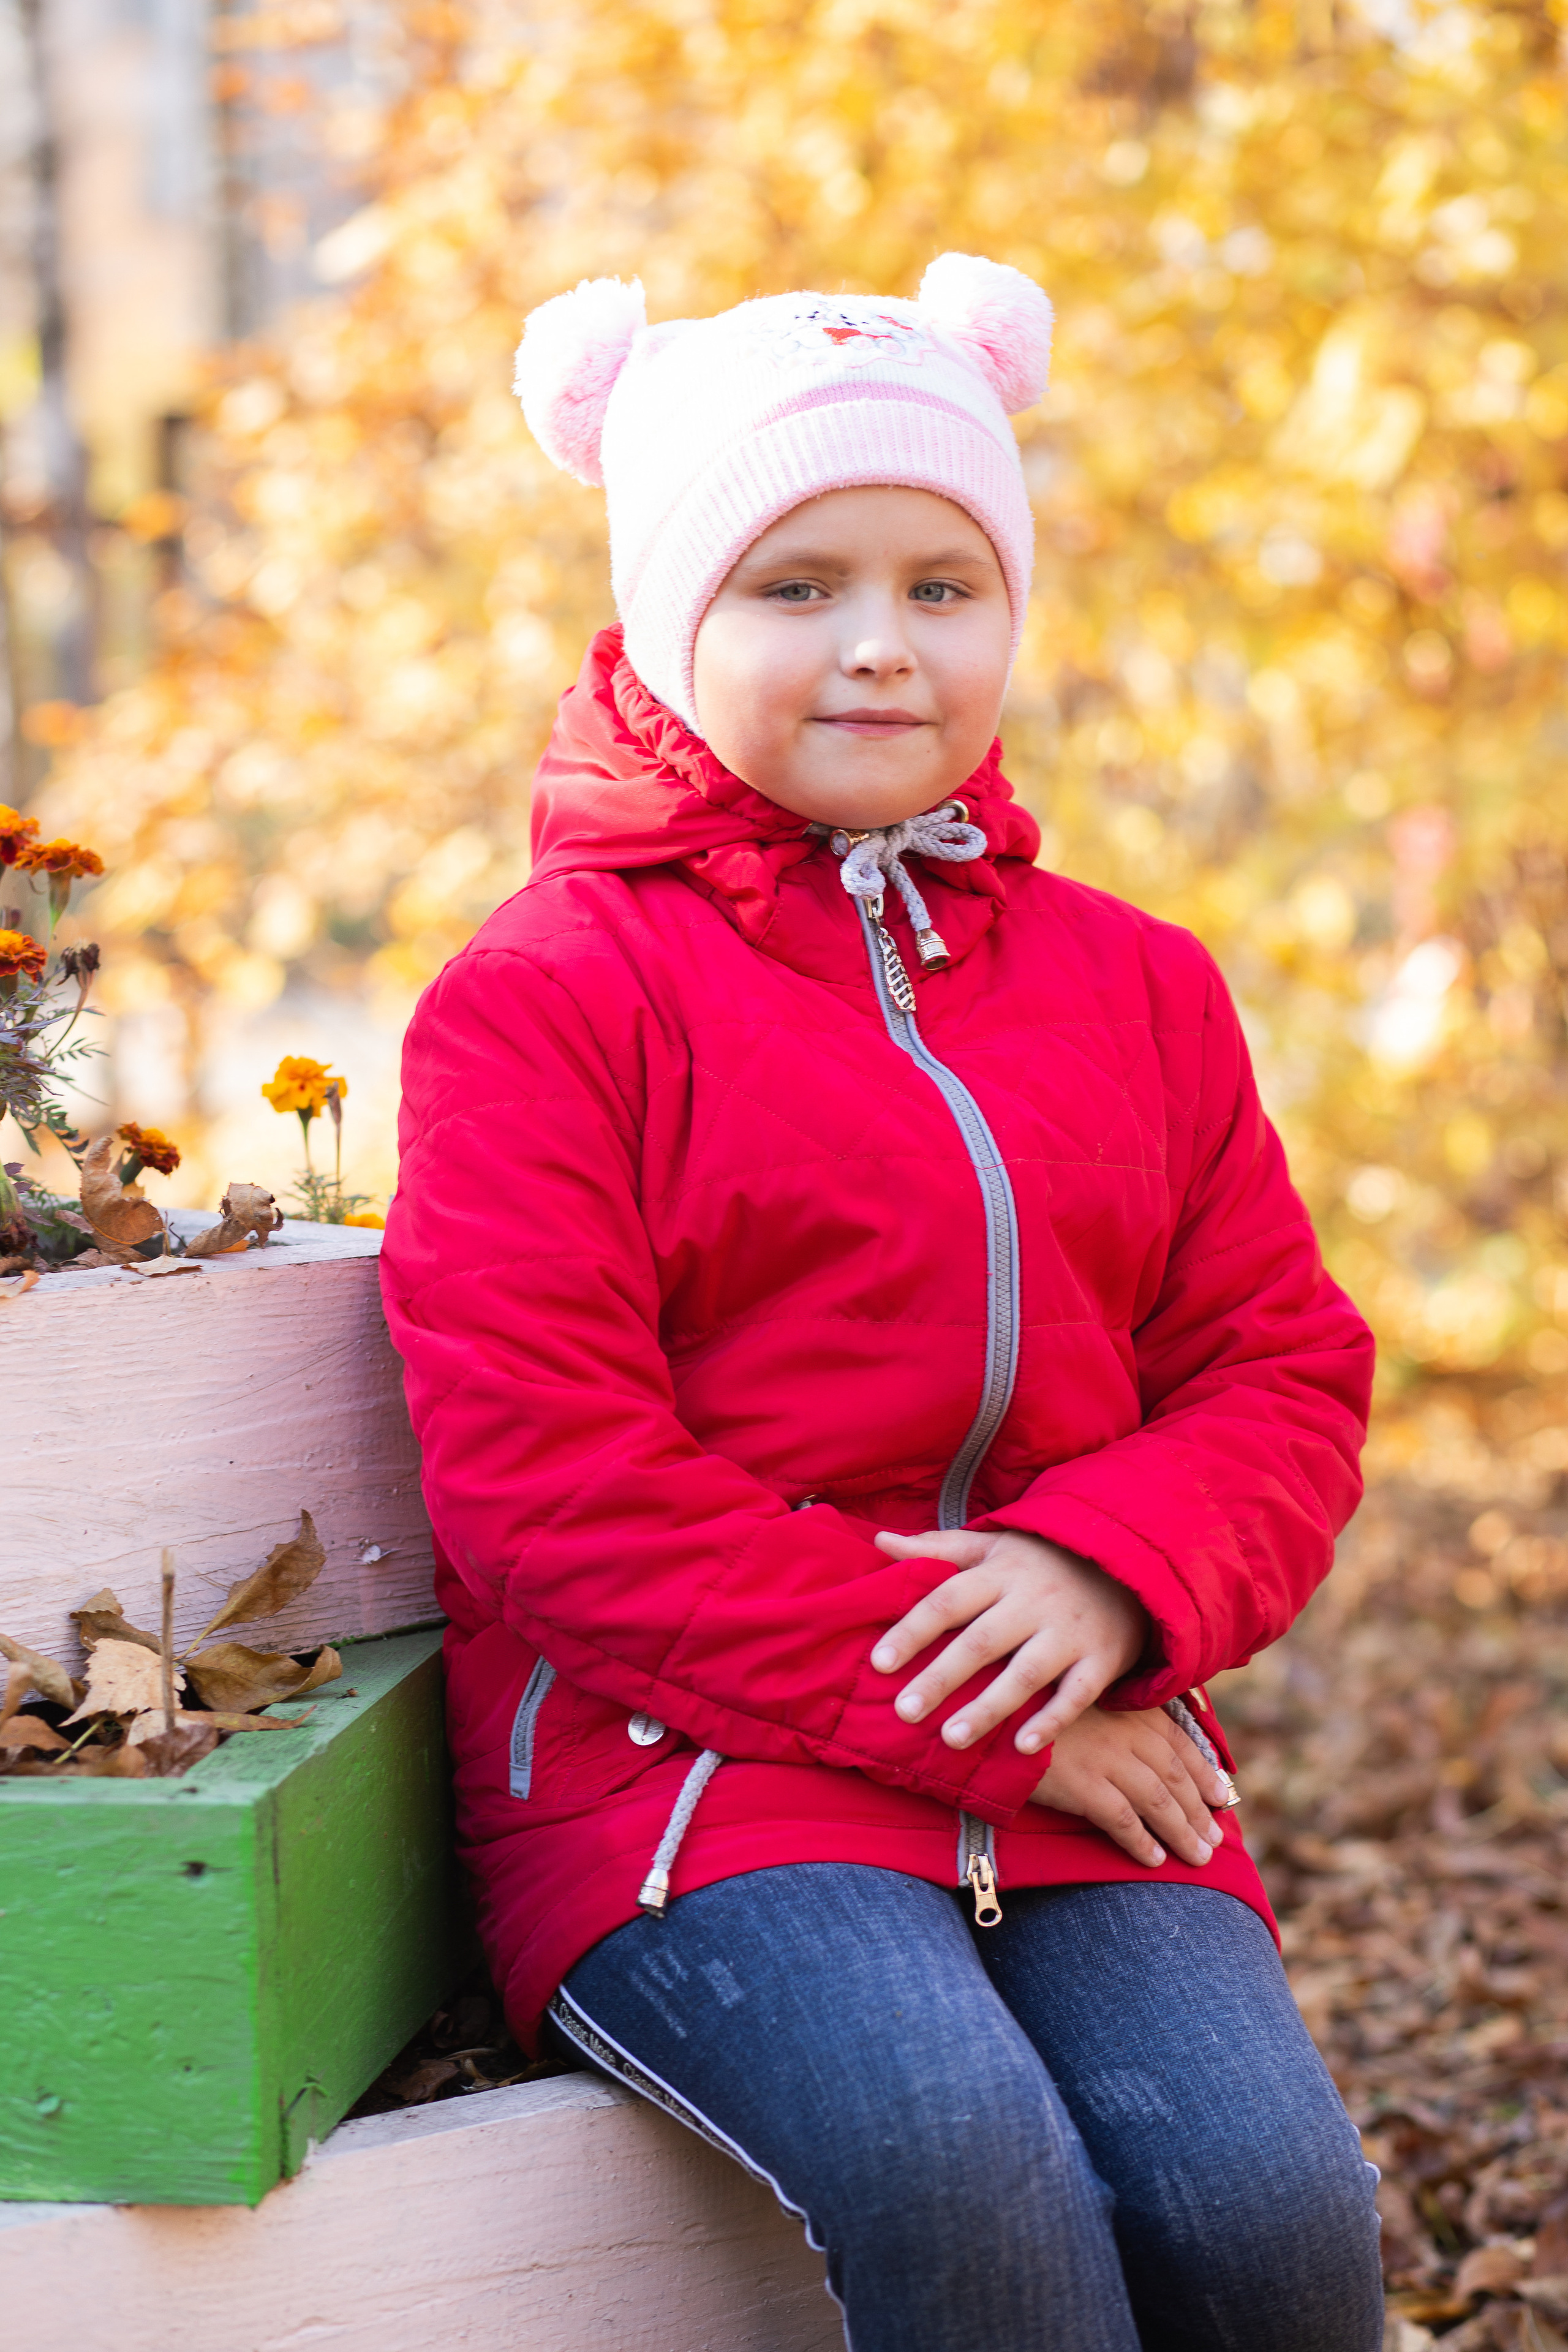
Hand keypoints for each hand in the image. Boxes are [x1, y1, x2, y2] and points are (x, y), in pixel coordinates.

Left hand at [870, 1527, 1148, 1752]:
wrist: (1127, 1564)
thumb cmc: (1041, 1561)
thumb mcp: (993, 1545)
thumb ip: (937, 1548)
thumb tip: (879, 1541)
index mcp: (999, 1572)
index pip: (947, 1599)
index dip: (912, 1630)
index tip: (878, 1662)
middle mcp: (1032, 1601)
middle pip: (980, 1641)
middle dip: (941, 1678)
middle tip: (905, 1712)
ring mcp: (1068, 1631)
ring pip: (1025, 1674)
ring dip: (988, 1708)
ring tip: (951, 1739)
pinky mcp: (1101, 1659)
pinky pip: (1076, 1694)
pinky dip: (1052, 1720)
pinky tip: (1024, 1748)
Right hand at [1030, 1704, 1231, 1868]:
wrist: (993, 1716)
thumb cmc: (1035, 1709)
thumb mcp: (1083, 1700)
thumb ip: (1116, 1718)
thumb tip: (1143, 1747)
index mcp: (1128, 1708)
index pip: (1179, 1741)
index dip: (1203, 1771)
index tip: (1219, 1795)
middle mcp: (1124, 1732)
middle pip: (1175, 1776)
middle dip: (1199, 1810)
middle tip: (1215, 1838)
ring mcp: (1106, 1759)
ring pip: (1158, 1801)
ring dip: (1182, 1832)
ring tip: (1198, 1856)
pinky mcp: (1083, 1785)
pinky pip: (1123, 1820)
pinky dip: (1142, 1841)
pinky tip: (1154, 1859)